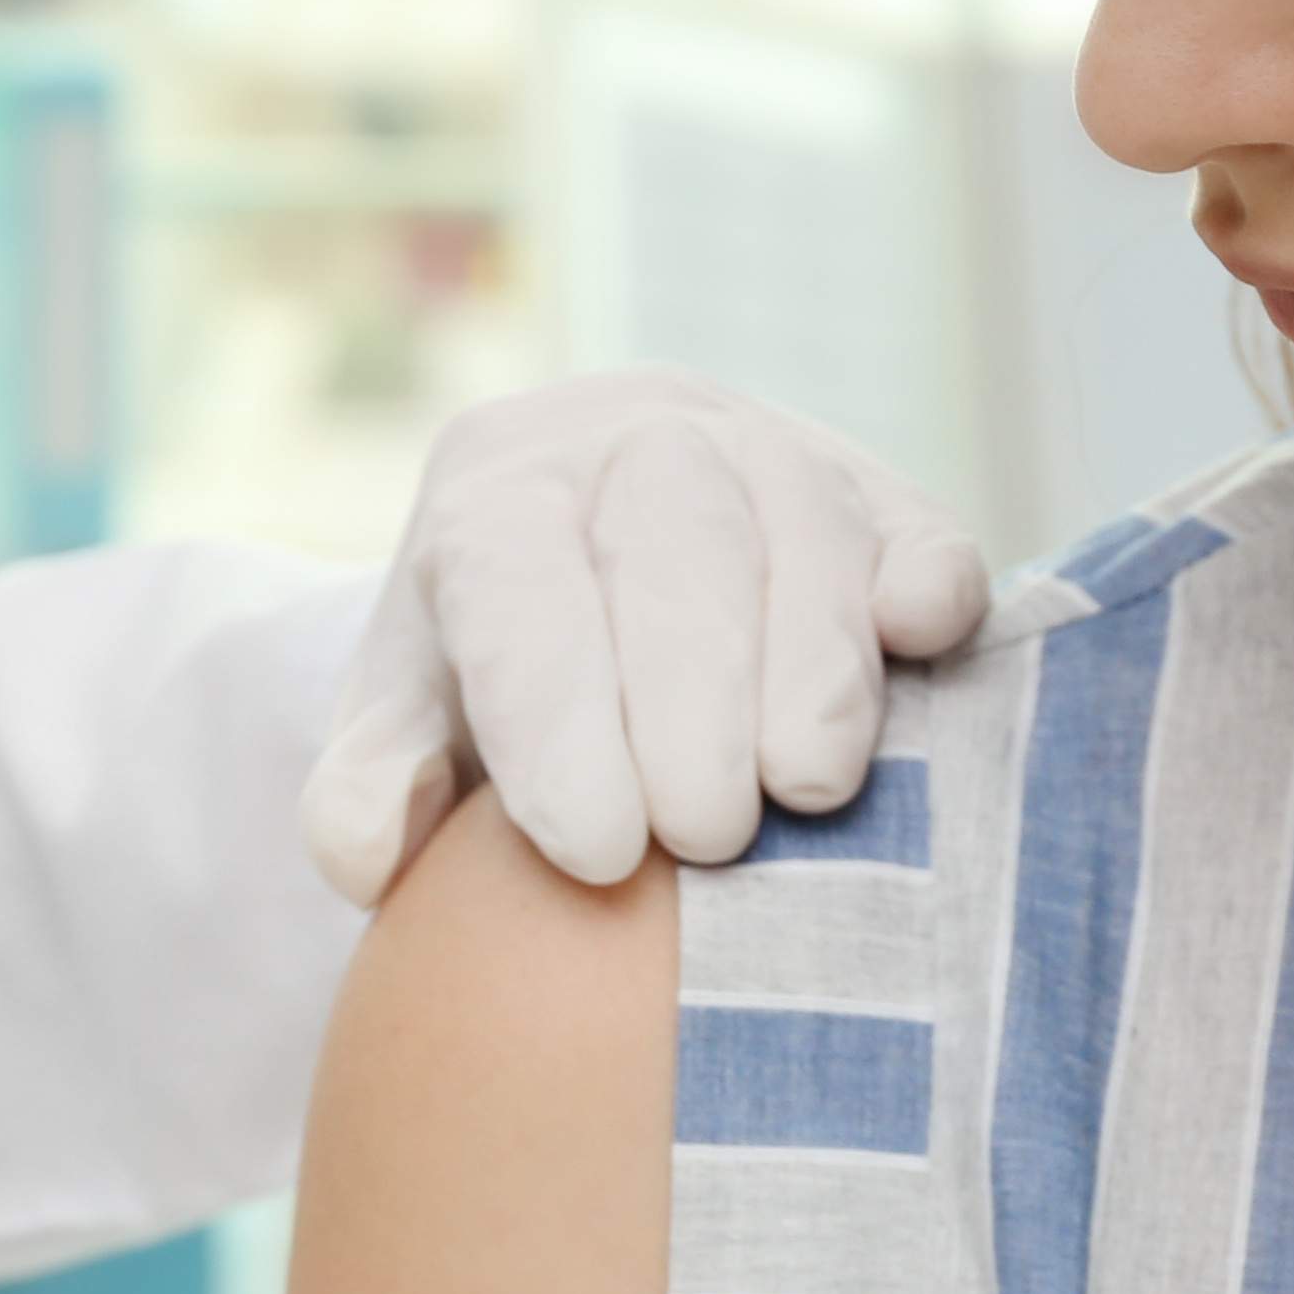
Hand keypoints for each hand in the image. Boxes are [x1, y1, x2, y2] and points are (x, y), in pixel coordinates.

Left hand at [302, 372, 991, 901]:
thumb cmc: (505, 675)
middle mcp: (632, 442)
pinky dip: (927, 580)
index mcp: (498, 491)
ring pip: (800, 521)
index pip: (517, 579)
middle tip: (703, 837)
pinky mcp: (882, 500)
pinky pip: (917, 523)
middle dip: (691, 693)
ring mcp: (768, 454)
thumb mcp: (412, 720)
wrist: (606, 568)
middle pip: (671, 537)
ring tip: (808, 790)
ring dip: (813, 659)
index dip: (556, 709)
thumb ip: (373, 785)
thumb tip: (366, 851)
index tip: (594, 851)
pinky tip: (922, 645)